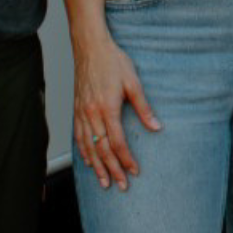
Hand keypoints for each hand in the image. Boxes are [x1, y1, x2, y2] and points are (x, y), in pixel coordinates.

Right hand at [70, 35, 161, 190]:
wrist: (90, 47)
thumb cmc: (112, 61)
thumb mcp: (133, 82)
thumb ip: (144, 107)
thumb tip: (156, 127)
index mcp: (107, 107)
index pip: (117, 141)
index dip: (126, 159)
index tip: (134, 171)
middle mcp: (91, 113)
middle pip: (102, 149)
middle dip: (112, 169)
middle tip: (121, 185)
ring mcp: (82, 113)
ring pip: (88, 146)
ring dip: (96, 166)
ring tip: (104, 181)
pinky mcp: (77, 110)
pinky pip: (79, 136)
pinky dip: (84, 152)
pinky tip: (89, 161)